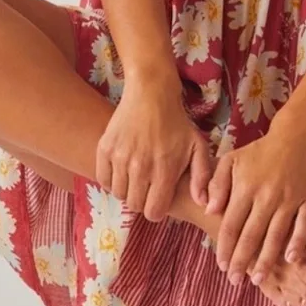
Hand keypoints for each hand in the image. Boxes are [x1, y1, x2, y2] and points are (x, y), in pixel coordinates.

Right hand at [96, 72, 212, 222]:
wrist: (152, 93)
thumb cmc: (177, 122)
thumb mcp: (198, 146)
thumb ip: (202, 176)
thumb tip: (203, 204)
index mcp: (165, 170)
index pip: (154, 212)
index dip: (157, 209)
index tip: (159, 198)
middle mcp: (141, 167)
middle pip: (135, 205)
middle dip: (143, 201)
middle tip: (148, 187)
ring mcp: (120, 158)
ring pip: (119, 194)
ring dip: (128, 190)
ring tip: (136, 177)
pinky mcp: (105, 149)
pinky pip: (103, 180)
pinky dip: (112, 180)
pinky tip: (122, 170)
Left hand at [205, 116, 305, 285]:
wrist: (294, 137)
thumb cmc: (259, 152)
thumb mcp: (231, 160)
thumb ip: (217, 184)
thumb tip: (208, 210)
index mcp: (246, 187)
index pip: (231, 224)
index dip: (225, 247)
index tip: (221, 265)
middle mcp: (267, 195)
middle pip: (251, 234)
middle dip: (241, 260)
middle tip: (234, 281)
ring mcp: (290, 198)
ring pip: (276, 234)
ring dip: (266, 259)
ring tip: (257, 278)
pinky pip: (303, 225)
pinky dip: (297, 243)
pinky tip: (290, 259)